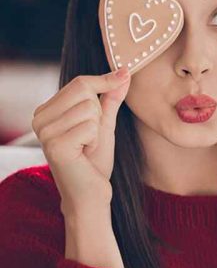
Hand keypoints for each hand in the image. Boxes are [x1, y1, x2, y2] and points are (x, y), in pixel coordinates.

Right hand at [32, 68, 130, 215]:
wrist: (91, 194)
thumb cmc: (95, 160)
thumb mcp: (103, 123)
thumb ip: (110, 98)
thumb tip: (124, 72)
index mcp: (46, 111)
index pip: (79, 82)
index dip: (105, 80)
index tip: (125, 73)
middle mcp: (39, 119)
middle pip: (84, 91)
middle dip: (98, 113)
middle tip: (91, 137)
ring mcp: (44, 132)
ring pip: (89, 109)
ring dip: (97, 130)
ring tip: (86, 147)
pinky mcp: (55, 145)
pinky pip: (90, 127)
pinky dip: (95, 140)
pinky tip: (85, 154)